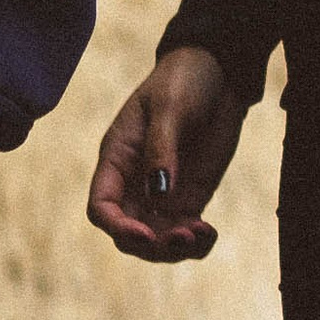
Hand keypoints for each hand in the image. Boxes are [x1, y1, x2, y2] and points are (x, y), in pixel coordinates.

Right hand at [87, 44, 246, 262]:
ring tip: (201, 234)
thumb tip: (157, 194)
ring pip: (157, 241)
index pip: (101, 208)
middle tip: (184, 235)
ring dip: (175, 249)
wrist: (217, 71)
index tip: (146, 234)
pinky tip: (209, 233)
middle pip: (128, 235)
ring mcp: (163, 194)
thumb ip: (161, 150)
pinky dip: (196, 243)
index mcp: (118, 158)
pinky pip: (185, 233)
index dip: (118, 228)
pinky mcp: (189, 197)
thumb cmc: (183, 80)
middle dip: (152, 246)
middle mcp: (135, 183)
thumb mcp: (170, 108)